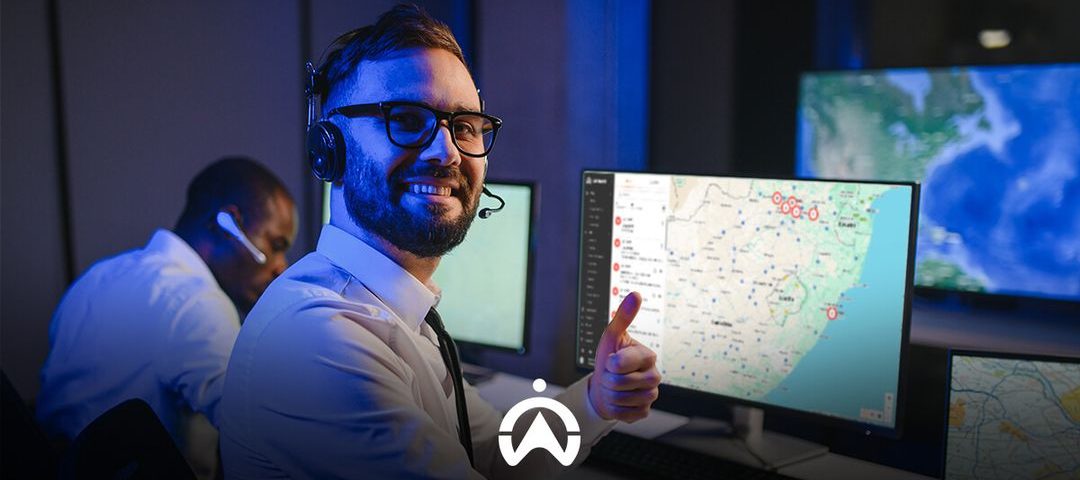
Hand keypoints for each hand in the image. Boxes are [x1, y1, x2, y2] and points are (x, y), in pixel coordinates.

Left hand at [588, 292, 660, 422]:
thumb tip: (636, 294)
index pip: (622, 363)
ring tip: (613, 387)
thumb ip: (623, 317)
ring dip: (609, 394)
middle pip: (620, 383)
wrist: (606, 385)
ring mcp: (651, 396)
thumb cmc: (610, 358)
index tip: (611, 360)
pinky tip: (617, 400)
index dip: (609, 363)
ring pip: (621, 399)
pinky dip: (614, 408)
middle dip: (608, 379)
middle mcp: (654, 376)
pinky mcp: (644, 412)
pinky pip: (623, 414)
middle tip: (610, 375)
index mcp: (648, 356)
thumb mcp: (612, 336)